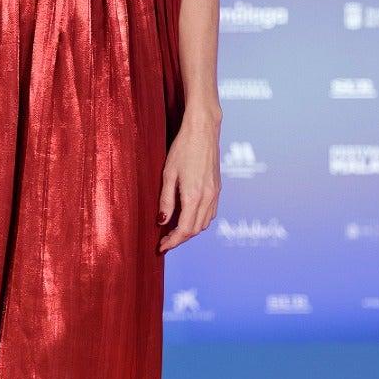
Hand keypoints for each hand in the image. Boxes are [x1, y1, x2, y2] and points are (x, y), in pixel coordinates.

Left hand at [157, 110, 220, 252]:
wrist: (203, 131)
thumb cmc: (182, 149)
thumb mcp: (168, 174)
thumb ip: (166, 200)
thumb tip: (162, 222)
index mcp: (194, 196)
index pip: (184, 230)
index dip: (172, 242)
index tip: (160, 248)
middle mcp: (208, 198)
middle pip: (195, 230)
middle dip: (180, 239)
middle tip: (164, 241)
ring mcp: (215, 193)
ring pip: (204, 223)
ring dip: (190, 231)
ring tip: (173, 231)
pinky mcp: (217, 188)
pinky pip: (210, 213)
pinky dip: (199, 221)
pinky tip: (188, 217)